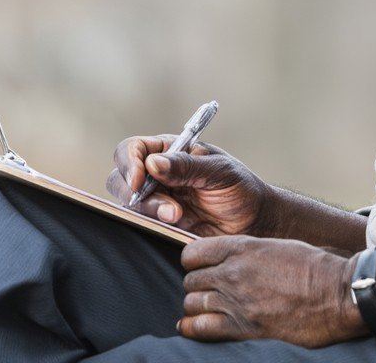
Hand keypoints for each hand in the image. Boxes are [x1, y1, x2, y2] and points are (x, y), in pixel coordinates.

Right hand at [106, 136, 275, 236]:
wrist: (255, 222)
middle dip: (138, 194)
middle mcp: (157, 174)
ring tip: (179, 216)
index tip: (139, 179)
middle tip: (169, 207)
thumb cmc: (241, 189)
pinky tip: (176, 226)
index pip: (132, 150)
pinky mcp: (160, 224)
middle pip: (120, 179)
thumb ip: (187, 166)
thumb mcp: (219, 171)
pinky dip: (153, 226)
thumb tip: (153, 163)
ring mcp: (156, 200)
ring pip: (129, 204)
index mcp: (169, 151)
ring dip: (150, 211)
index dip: (129, 163)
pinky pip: (141, 224)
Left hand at [177, 235, 364, 346]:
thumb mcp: (279, 246)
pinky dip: (192, 328)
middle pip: (191, 279)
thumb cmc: (316, 268)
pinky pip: (201, 328)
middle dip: (196, 285)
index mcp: (243, 248)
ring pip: (192, 303)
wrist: (339, 294)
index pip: (193, 253)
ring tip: (206, 308)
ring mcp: (236, 301)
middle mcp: (234, 273)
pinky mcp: (244, 327)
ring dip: (197, 305)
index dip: (195, 261)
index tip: (202, 267)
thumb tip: (233, 260)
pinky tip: (191, 326)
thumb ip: (250, 252)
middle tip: (207, 290)